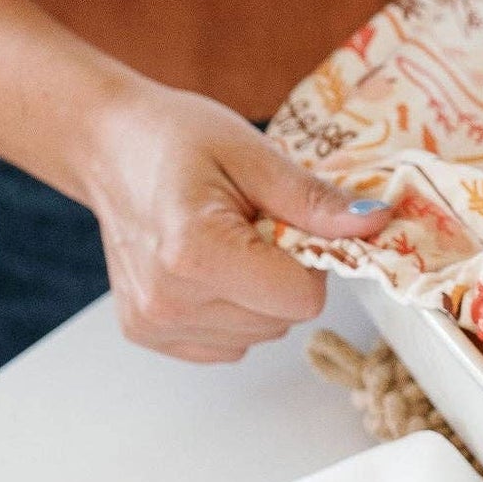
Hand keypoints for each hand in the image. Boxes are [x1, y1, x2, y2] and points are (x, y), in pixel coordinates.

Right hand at [81, 83, 387, 363]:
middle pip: (281, 321)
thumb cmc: (173, 138)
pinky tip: (206, 268)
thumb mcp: (253, 154)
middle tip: (250, 225)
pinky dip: (230, 310)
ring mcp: (154, 322)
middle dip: (282, 275)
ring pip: (258, 335)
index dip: (308, 259)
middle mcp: (169, 299)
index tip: (282, 223)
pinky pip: (226, 343)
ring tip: (224, 243)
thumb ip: (313, 201)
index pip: (302, 299)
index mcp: (195, 252)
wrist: (107, 146)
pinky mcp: (147, 332)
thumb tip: (375, 225)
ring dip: (257, 295)